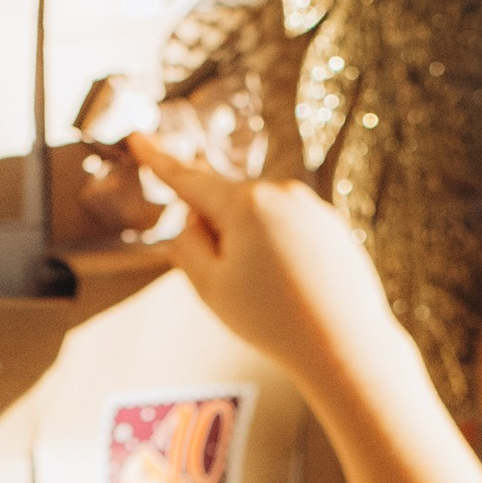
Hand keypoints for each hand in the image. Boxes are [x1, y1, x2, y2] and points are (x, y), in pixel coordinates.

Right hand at [127, 141, 481, 482]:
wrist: (344, 344)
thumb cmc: (273, 320)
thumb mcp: (209, 287)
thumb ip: (186, 245)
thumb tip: (194, 221)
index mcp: (245, 203)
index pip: (189, 179)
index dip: (158, 160)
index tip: (137, 138)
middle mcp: (281, 192)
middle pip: (226, 208)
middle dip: (219, 238)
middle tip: (239, 289)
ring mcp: (311, 206)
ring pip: (258, 222)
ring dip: (251, 249)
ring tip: (273, 295)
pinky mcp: (331, 225)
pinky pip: (288, 233)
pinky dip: (281, 257)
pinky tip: (294, 291)